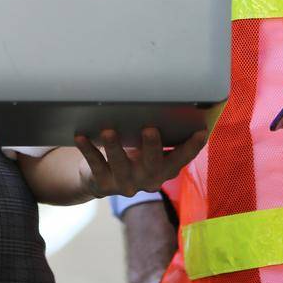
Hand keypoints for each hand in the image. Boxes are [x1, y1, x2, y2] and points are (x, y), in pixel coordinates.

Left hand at [73, 127, 207, 199]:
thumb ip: (161, 134)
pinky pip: (96, 165)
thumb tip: (174, 99)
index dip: (192, 148)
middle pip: (152, 165)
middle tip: (150, 128)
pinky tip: (80, 136)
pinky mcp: (103, 184)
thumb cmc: (133, 155)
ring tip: (108, 130)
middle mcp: (148, 180)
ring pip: (120, 166)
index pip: (181, 159)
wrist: (101, 179)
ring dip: (115, 148)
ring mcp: (125, 184)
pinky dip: (88, 150)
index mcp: (164, 169)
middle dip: (152, 147)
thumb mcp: (149, 148)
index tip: (201, 132)